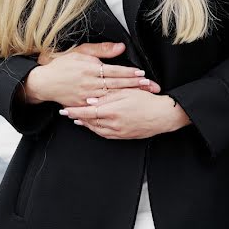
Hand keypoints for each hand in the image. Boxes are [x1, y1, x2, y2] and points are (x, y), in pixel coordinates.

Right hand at [22, 42, 159, 106]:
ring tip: (141, 96)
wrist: (45, 82)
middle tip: (149, 86)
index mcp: (91, 69)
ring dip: (127, 96)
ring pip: (112, 97)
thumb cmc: (63, 65)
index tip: (142, 74)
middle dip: (134, 86)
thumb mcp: (81, 52)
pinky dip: (113, 107)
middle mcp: (90, 84)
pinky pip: (100, 107)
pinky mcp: (83, 106)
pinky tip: (123, 107)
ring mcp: (87, 96)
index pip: (115, 71)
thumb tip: (120, 47)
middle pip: (117, 85)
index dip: (129, 73)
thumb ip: (102, 50)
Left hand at [59, 89, 189, 139]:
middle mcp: (114, 124)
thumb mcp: (127, 92)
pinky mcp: (123, 136)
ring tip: (77, 119)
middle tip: (66, 114)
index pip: (88, 112)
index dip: (75, 111)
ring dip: (85, 124)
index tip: (65, 110)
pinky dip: (96, 130)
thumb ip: (107, 96)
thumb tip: (91, 100)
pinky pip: (105, 134)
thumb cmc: (147, 100)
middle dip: (77, 117)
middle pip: (90, 122)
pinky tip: (92, 125)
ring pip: (96, 129)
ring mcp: (118, 132)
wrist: (163, 116)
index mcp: (113, 111)